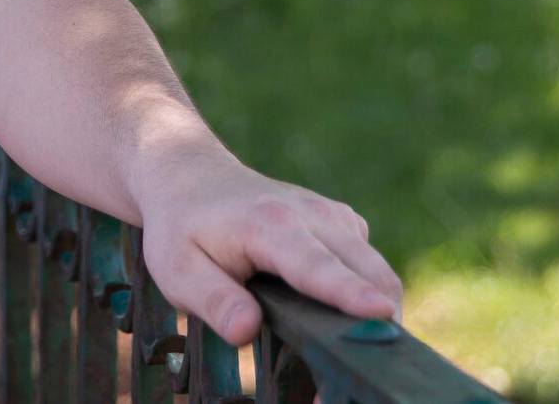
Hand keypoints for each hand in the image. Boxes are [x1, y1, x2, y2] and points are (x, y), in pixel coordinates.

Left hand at [135, 150, 402, 347]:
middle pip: (369, 272)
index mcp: (269, 225)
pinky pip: (371, 264)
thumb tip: (246, 330)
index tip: (381, 314)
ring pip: (378, 270)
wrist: (189, 175)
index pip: (317, 265)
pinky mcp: (342, 222)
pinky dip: (371, 296)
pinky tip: (339, 320)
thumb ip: (213, 299)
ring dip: (379, 317)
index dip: (350, 293)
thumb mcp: (177, 268)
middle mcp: (310, 214)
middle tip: (349, 383)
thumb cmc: (181, 227)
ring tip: (345, 362)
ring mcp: (331, 215)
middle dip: (377, 327)